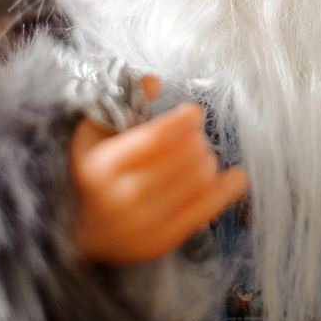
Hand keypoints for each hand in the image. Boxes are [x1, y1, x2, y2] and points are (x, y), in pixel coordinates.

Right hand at [70, 78, 247, 264]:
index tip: (195, 113)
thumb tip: (154, 80)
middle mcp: (122, 196)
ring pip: (196, 181)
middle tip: (194, 138)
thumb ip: (122, 103)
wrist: (84, 234)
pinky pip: (204, 211)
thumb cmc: (94, 174)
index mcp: (103, 166)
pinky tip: (236, 176)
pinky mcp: (162, 241)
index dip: (181, 121)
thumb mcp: (93, 134)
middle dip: (195, 140)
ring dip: (208, 161)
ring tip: (202, 156)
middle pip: (181, 158)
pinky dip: (225, 190)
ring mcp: (143, 222)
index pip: (153, 138)